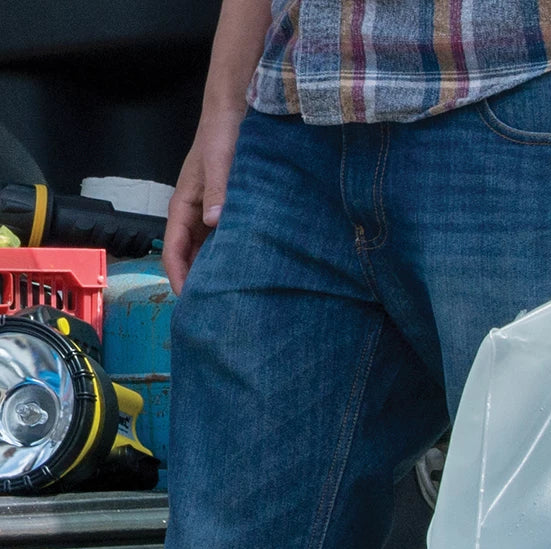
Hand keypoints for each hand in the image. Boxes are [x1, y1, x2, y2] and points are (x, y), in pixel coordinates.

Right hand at [162, 109, 243, 294]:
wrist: (236, 110)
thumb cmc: (222, 133)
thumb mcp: (219, 162)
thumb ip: (217, 191)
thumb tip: (214, 222)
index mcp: (184, 204)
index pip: (175, 248)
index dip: (178, 275)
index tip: (188, 298)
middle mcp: (196, 212)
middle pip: (191, 255)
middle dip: (197, 281)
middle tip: (213, 308)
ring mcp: (212, 212)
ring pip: (208, 249)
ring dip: (215, 271)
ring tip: (230, 296)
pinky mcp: (230, 208)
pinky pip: (226, 239)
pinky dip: (231, 255)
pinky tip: (246, 270)